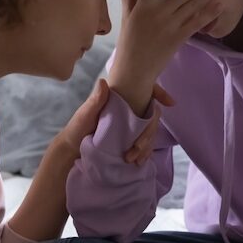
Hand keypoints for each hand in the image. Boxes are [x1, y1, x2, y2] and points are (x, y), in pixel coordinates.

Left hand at [58, 79, 174, 162]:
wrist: (72, 150)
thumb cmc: (77, 128)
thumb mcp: (85, 114)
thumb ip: (96, 100)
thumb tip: (103, 82)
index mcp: (120, 100)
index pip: (145, 92)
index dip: (159, 93)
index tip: (170, 102)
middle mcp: (129, 111)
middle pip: (150, 116)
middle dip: (149, 132)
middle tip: (138, 147)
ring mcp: (131, 126)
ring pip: (149, 131)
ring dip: (147, 145)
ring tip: (135, 159)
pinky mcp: (129, 140)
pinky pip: (144, 144)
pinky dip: (145, 152)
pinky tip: (141, 160)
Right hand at [110, 0, 225, 115]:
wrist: (135, 69)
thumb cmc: (129, 42)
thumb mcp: (127, 17)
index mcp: (143, 6)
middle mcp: (159, 12)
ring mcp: (170, 25)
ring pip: (194, 4)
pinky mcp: (178, 37)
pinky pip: (196, 22)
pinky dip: (209, 13)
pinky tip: (220, 4)